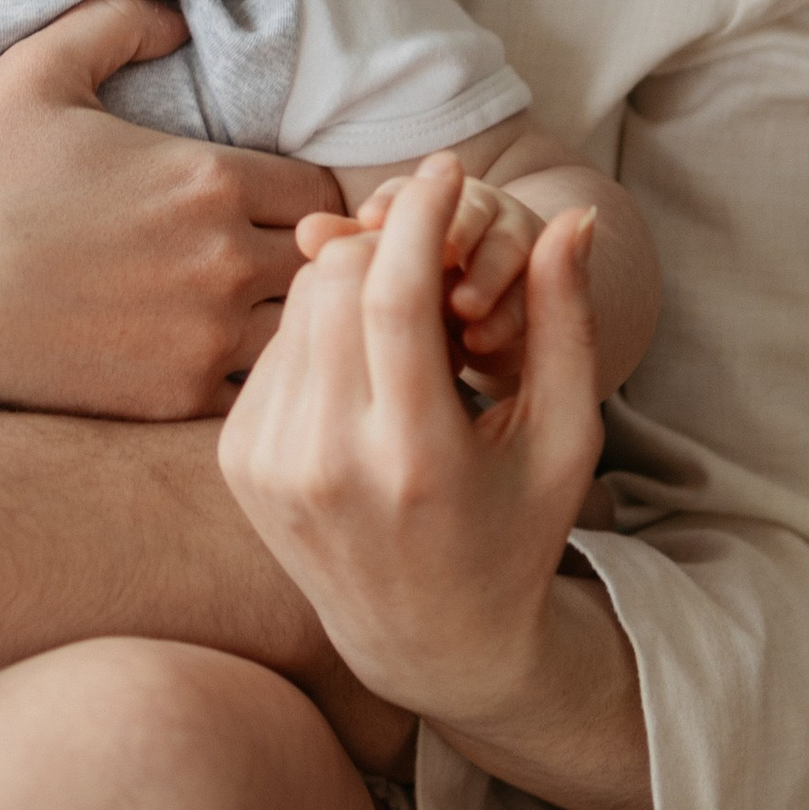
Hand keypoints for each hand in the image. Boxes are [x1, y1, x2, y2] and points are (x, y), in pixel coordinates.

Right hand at [0, 0, 338, 416]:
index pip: (320, 191)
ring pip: (300, 332)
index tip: (270, 206)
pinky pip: (252, 390)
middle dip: (303, 258)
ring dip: (281, 320)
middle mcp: (224, 260)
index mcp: (210, 178)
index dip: (303, 197)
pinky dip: (241, 376)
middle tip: (268, 261)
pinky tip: (199, 355)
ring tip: (241, 312)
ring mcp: (203, 338)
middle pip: (322, 263)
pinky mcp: (171, 398)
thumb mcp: (38, 71)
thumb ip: (120, 22)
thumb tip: (181, 12)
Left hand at [220, 159, 605, 731]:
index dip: (417, 215)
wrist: (426, 639)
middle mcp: (326, 463)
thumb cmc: (515, 529)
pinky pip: (274, 349)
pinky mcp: (237, 463)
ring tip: (409, 316)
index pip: (393, 294)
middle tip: (434, 248)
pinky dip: (320, 331)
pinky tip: (366, 367)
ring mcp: (268, 465)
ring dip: (353, 282)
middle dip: (386, 241)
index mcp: (414, 458)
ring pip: (298, 307)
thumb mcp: (565, 438)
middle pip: (335, 283)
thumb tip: (571, 219)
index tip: (446, 170)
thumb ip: (567, 324)